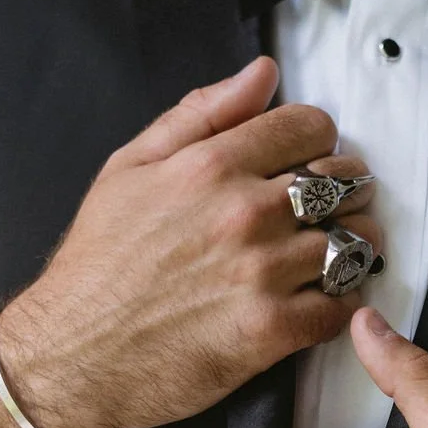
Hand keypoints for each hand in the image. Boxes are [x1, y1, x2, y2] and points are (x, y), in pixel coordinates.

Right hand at [0, 57, 379, 427]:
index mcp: (213, 166)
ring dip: (353, 247)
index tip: (309, 162)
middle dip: (346, 191)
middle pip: (344, 182)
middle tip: (328, 211)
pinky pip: (342, 306)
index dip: (318, 141)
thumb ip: (201, 114)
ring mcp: (262, 273)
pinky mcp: (270, 332)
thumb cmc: (97, 262)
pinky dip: (342, 303)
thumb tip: (263, 73)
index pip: (312, 127)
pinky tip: (320, 300)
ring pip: (355, 243)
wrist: (71, 353)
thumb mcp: (129, 167)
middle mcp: (245, 213)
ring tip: (332, 255)